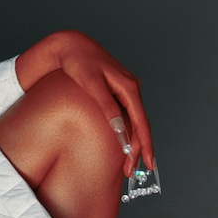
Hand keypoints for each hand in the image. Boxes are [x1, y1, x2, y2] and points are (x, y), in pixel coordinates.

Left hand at [16, 30, 154, 176]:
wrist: (71, 45)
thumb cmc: (78, 63)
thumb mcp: (91, 84)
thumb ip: (107, 107)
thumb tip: (120, 131)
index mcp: (129, 87)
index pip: (142, 122)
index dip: (145, 145)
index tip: (146, 164)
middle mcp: (132, 88)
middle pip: (141, 124)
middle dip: (138, 149)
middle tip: (129, 172)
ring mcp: (127, 88)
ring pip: (135, 121)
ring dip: (133, 142)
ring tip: (127, 163)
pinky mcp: (118, 90)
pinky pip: (127, 114)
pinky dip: (126, 130)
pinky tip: (122, 143)